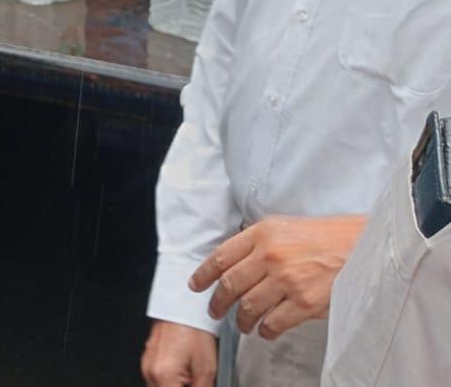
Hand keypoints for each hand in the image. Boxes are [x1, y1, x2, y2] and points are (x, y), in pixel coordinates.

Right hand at [141, 320, 216, 386]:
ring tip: (192, 378)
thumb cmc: (194, 331)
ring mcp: (146, 367)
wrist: (182, 308)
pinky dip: (171, 384)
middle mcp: (149, 373)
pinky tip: (185, 375)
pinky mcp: (147, 361)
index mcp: (163, 376)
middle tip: (197, 381)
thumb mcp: (207, 369)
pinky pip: (158, 382)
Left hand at [190, 215, 365, 339]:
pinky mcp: (305, 302)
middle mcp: (269, 255)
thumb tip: (231, 262)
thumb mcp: (282, 226)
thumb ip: (256, 242)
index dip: (203, 274)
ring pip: (249, 307)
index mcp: (261, 233)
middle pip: (230, 285)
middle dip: (218, 302)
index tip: (196, 286)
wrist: (362, 246)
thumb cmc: (324, 236)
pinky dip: (265, 331)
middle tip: (215, 311)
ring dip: (241, 320)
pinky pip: (273, 323)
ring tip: (242, 324)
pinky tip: (265, 331)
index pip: (221, 257)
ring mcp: (287, 280)